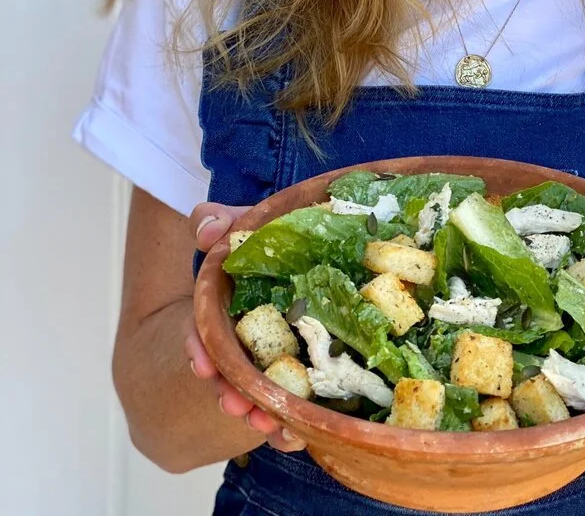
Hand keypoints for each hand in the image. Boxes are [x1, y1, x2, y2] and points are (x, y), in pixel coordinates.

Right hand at [184, 201, 306, 453]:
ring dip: (260, 412)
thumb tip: (209, 232)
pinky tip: (296, 436)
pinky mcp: (309, 369)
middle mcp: (247, 339)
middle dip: (231, 391)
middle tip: (236, 407)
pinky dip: (293, 423)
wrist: (306, 250)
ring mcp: (277, 358)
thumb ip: (218, 222)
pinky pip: (299, 401)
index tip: (202, 364)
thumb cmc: (267, 240)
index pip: (204, 333)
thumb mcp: (242, 226)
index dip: (200, 349)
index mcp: (227, 308)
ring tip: (267, 424)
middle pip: (232, 372)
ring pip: (262, 392)